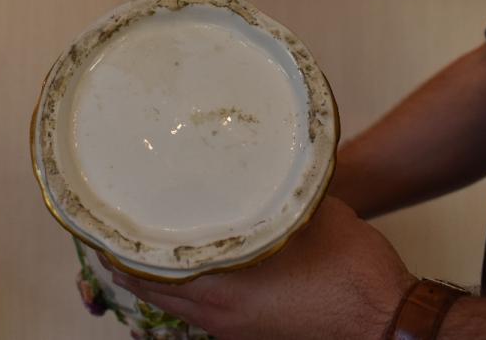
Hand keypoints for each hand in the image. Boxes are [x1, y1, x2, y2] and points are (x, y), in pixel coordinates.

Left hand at [106, 197, 415, 339]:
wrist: (388, 323)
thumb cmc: (351, 271)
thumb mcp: (309, 216)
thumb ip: (274, 194)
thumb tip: (259, 163)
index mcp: (221, 289)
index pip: (143, 274)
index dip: (113, 252)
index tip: (97, 228)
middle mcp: (216, 317)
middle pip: (148, 292)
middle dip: (126, 264)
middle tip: (115, 231)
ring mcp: (232, 331)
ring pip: (173, 305)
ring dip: (154, 277)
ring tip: (145, 244)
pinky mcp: (250, 335)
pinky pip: (198, 313)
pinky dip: (182, 290)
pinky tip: (192, 267)